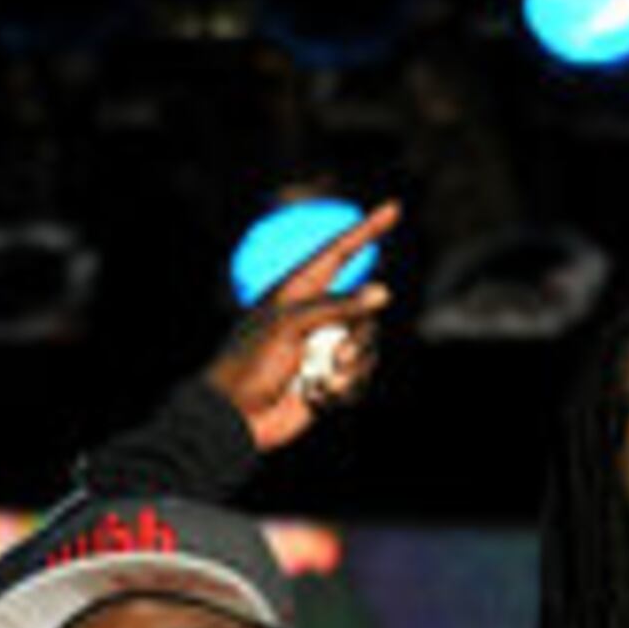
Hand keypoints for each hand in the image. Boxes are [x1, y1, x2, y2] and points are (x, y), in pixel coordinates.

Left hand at [207, 198, 401, 454]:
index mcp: (298, 291)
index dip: (366, 230)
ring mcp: (323, 347)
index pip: (339, 252)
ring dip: (352, 366)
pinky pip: (359, 377)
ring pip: (367, 345)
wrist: (235, 419)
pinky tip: (319, 397)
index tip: (393, 207)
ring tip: (325, 381)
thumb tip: (383, 293)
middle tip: (340, 354)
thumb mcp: (289, 326)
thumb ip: (336, 306)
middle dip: (360, 334)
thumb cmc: (249, 365)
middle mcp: (314, 315)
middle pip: (366, 308)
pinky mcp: (329, 379)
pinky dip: (345, 388)